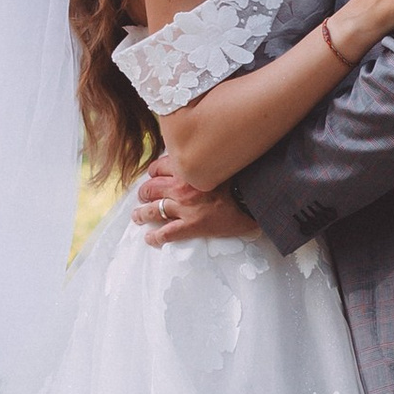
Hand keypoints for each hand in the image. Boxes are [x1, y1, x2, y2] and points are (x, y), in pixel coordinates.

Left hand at [135, 157, 258, 246]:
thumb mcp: (221, 162)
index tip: (154, 176)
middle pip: (151, 189)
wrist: (255, 200)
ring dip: (141, 214)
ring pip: (152, 211)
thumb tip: (200, 155)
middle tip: (143, 197)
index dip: (153, 172)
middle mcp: (182, 187)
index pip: (159, 167)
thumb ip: (205, 160)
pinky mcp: (191, 226)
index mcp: (188, 169)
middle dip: (144, 193)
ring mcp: (185, 208)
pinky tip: (150, 239)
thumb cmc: (242, 180)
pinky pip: (165, 234)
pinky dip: (154, 237)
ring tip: (138, 217)